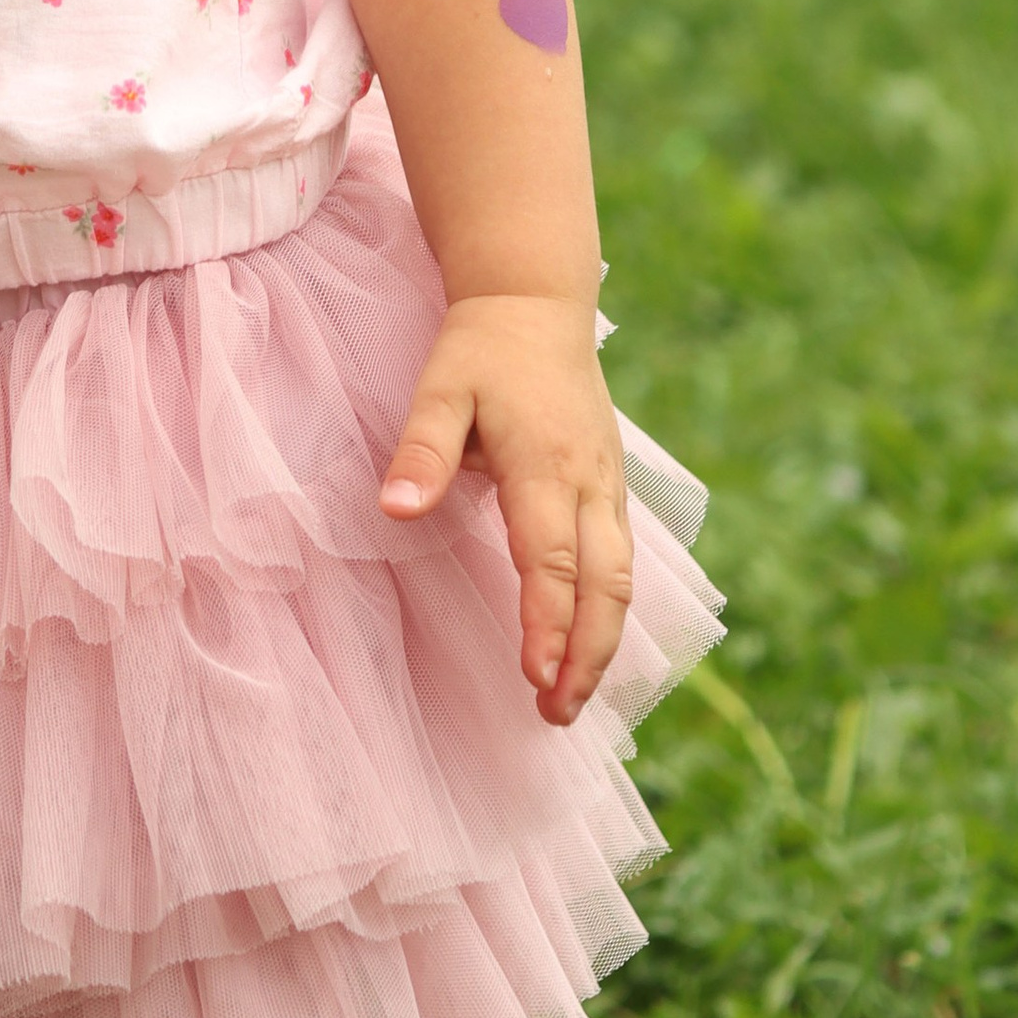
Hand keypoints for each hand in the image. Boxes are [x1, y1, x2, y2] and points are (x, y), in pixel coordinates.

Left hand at [380, 292, 633, 725]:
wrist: (536, 302)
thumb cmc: (482, 348)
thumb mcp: (440, 387)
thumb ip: (422, 449)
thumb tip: (395, 509)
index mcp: (544, 463)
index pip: (550, 560)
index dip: (546, 623)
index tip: (534, 679)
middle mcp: (589, 482)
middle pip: (604, 586)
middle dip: (586, 656)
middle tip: (556, 715)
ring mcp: (608, 485)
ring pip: (621, 579)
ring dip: (603, 643)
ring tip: (571, 699)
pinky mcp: (612, 486)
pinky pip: (623, 561)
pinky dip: (612, 611)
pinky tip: (592, 645)